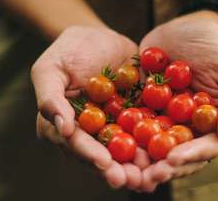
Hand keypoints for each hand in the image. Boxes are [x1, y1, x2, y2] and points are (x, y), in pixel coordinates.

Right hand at [31, 26, 143, 187]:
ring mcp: (112, 127)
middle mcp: (88, 133)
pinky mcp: (132, 117)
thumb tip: (62, 129)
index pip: (75, 144)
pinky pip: (143, 132)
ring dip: (137, 165)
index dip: (89, 155)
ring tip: (151, 175)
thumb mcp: (50, 69)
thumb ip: (50, 98)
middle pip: (101, 155)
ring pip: (124, 150)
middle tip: (132, 180)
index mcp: (63, 125)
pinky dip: (154, 143)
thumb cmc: (68, 51)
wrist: (99, 37)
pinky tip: (167, 151)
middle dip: (116, 170)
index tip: (104, 163)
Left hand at [138, 13, 217, 189]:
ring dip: (144, 160)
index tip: (173, 160)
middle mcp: (192, 127)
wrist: (184, 28)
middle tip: (148, 175)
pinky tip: (114, 143)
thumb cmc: (216, 47)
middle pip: (179, 154)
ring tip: (129, 170)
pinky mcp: (146, 109)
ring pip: (156, 146)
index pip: (207, 147)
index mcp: (217, 124)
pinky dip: (126, 136)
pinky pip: (134, 125)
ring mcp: (167, 120)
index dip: (191, 156)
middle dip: (164, 166)